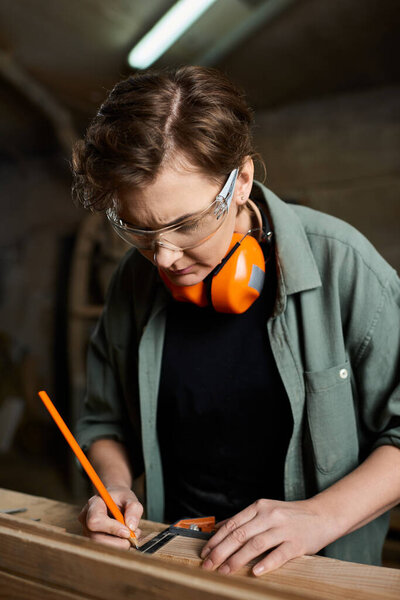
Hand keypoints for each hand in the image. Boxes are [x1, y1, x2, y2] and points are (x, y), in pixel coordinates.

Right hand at [78, 486, 142, 549]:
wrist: (114, 500)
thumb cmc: (121, 498)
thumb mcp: (130, 497)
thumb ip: (133, 509)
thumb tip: (131, 527)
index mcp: (93, 504)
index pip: (96, 520)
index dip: (112, 528)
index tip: (127, 531)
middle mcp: (85, 518)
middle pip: (96, 538)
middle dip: (117, 542)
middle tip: (132, 538)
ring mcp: (86, 530)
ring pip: (100, 545)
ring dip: (119, 545)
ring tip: (132, 535)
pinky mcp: (92, 539)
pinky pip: (103, 548)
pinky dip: (117, 546)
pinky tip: (125, 538)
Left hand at [201, 498, 336, 575]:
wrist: (322, 515)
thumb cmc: (290, 516)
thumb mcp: (266, 510)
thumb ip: (245, 519)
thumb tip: (220, 528)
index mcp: (259, 507)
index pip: (233, 524)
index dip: (216, 539)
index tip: (205, 552)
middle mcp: (269, 515)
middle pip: (240, 535)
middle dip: (221, 551)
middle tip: (209, 565)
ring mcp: (283, 529)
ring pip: (255, 544)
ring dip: (237, 559)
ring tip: (225, 571)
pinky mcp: (297, 543)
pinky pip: (278, 554)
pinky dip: (265, 563)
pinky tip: (254, 572)